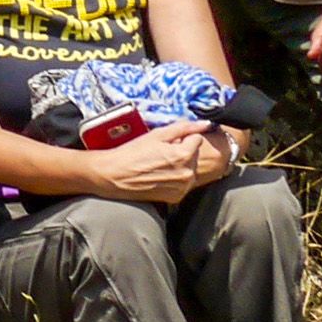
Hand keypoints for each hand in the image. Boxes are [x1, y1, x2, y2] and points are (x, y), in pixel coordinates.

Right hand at [92, 121, 225, 204]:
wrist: (115, 175)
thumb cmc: (133, 152)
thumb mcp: (157, 134)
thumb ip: (184, 127)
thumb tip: (206, 124)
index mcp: (184, 155)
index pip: (197, 139)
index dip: (182, 138)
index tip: (168, 142)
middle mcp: (188, 174)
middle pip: (195, 155)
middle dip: (183, 151)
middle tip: (161, 153)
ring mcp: (183, 188)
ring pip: (191, 169)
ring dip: (181, 165)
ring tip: (159, 164)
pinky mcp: (177, 197)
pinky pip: (184, 183)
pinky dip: (176, 178)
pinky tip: (160, 175)